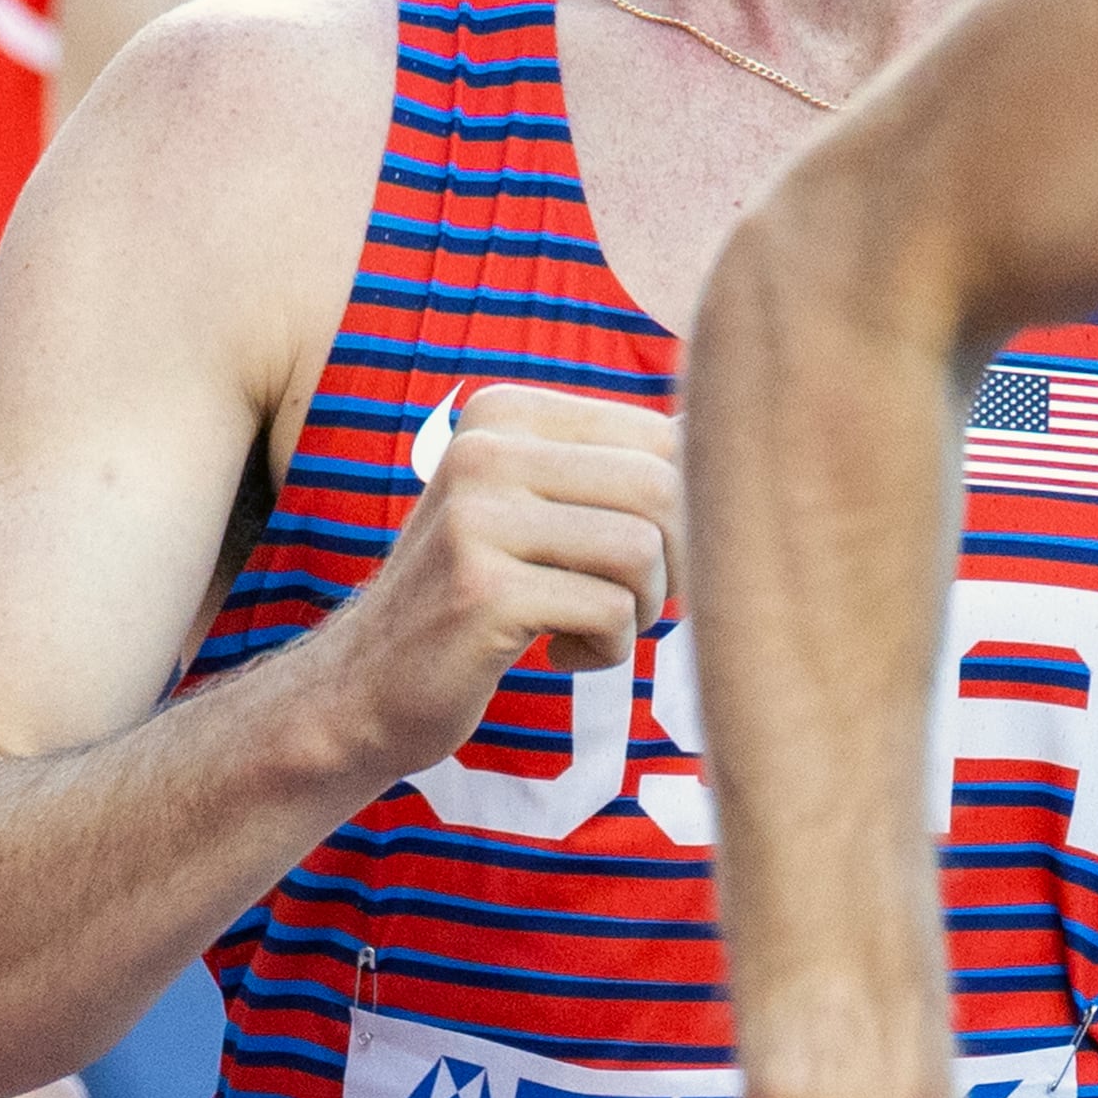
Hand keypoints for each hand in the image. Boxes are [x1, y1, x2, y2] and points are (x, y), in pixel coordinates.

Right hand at [326, 383, 678, 779]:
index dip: (684, 511)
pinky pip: (612, 613)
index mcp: (503, 412)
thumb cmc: (478, 596)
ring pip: (643, 552)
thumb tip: (732, 438)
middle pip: (662, 488)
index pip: (661, 434)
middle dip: (673, 564)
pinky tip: (556, 654)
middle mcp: (484, 447)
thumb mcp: (531, 507)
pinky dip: (606, 648)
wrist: (365, 685)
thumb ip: (612, 468)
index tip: (638, 560)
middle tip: (629, 603)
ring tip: (590, 626)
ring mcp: (476, 516)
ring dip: (641, 610)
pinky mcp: (481, 589)